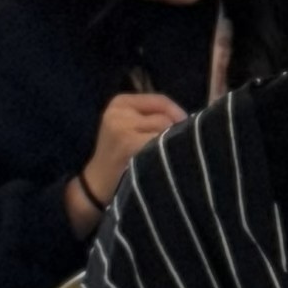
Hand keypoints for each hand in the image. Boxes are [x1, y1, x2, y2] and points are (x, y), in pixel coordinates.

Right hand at [78, 89, 184, 208]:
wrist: (96, 187)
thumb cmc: (120, 158)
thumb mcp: (130, 127)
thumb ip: (154, 116)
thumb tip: (191, 119)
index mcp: (120, 102)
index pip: (160, 100)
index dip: (177, 114)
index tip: (185, 129)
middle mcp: (119, 112)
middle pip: (165, 116)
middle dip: (173, 132)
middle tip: (169, 150)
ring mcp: (122, 128)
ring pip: (164, 129)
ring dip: (170, 145)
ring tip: (162, 159)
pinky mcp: (128, 144)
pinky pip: (160, 144)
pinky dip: (164, 155)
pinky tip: (159, 165)